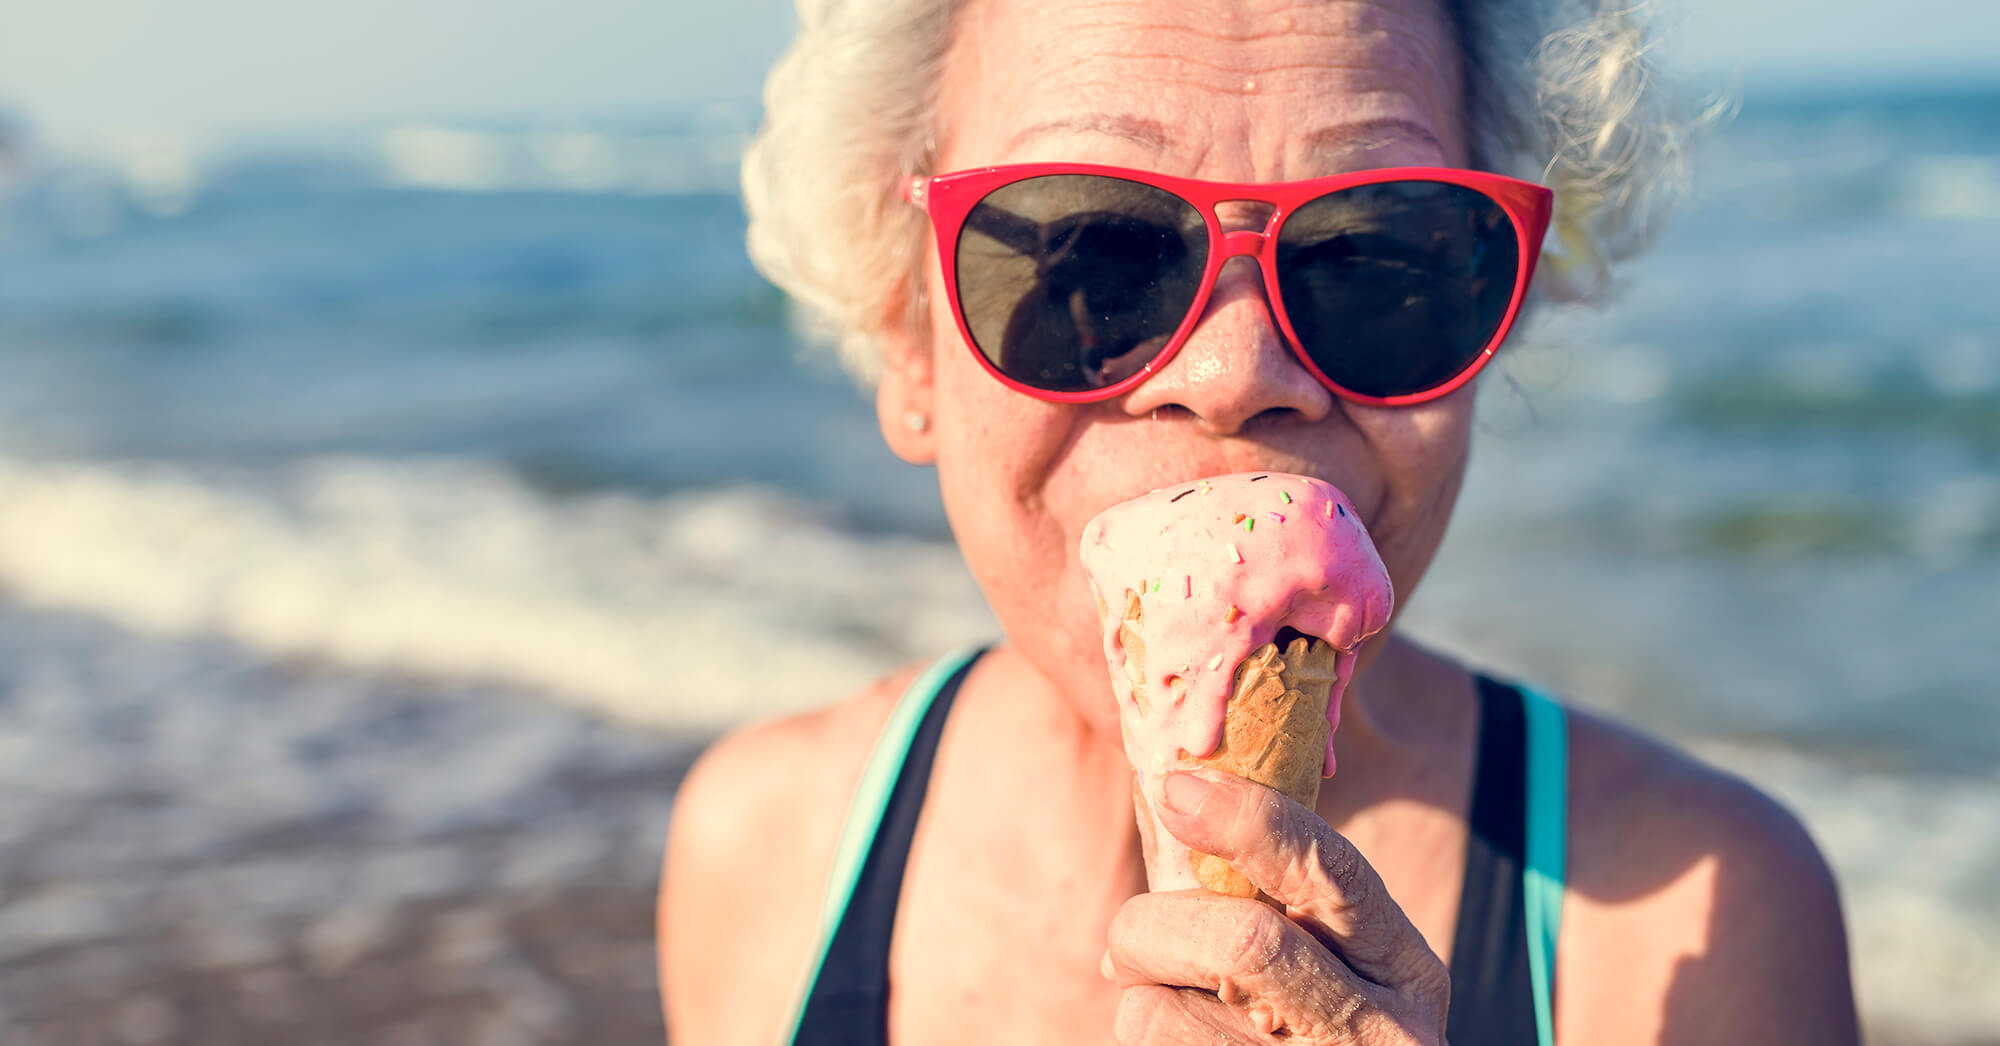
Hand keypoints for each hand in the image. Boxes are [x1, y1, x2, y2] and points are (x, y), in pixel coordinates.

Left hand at [1104, 769, 1450, 1043]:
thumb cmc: (1316, 1041)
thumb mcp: (1341, 975)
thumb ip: (1283, 910)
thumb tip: (1168, 821)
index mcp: (1404, 970)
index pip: (1333, 873)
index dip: (1249, 821)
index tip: (1176, 788)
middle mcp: (1381, 1034)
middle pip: (1242, 940)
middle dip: (1153, 925)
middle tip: (1130, 942)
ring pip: (1161, 1015)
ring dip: (1135, 1002)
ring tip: (1163, 1014)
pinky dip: (1141, 1037)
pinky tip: (1177, 1043)